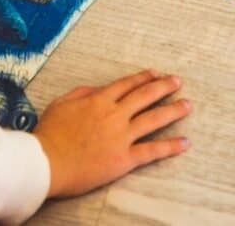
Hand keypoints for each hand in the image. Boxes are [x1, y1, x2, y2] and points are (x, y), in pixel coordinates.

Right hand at [32, 69, 189, 197]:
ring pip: (153, 119)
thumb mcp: (61, 104)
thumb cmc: (50, 134)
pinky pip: (152, 151)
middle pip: (144, 96)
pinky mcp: (124, 158)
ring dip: (173, 111)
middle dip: (163, 87)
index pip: (126, 84)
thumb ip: (82, 93)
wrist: (47, 162)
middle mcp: (114, 114)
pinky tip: (185, 142)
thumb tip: (99, 89)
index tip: (155, 73)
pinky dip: (170, 146)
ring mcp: (121, 136)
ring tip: (187, 105)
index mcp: (99, 100)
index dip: (142, 77)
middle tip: (178, 82)